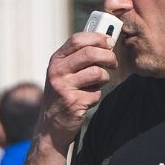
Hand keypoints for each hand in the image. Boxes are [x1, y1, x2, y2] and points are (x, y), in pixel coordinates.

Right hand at [37, 33, 118, 149]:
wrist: (51, 126)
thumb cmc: (63, 95)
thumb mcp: (63, 73)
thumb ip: (78, 57)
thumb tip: (105, 42)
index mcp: (56, 60)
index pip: (77, 39)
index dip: (98, 38)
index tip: (110, 42)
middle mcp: (57, 71)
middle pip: (90, 53)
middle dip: (108, 57)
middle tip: (113, 62)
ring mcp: (64, 87)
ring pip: (97, 73)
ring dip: (104, 78)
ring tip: (99, 84)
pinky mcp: (74, 102)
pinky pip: (97, 93)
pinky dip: (97, 95)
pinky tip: (88, 99)